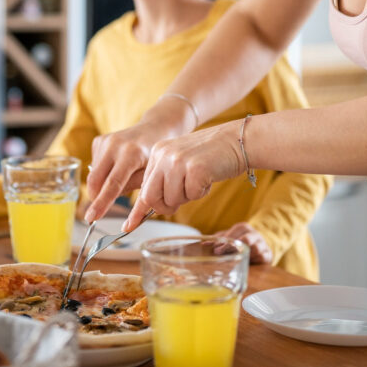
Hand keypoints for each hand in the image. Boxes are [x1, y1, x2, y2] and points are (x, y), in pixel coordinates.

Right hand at [83, 120, 167, 223]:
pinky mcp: (99, 140)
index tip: (91, 217)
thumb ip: (133, 187)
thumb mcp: (151, 173)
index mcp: (131, 154)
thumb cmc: (155, 154)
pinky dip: (102, 172)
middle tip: (99, 210)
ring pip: (93, 174)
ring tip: (121, 177)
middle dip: (95, 197)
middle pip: (96, 179)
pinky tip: (116, 166)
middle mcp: (115, 145)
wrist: (154, 129)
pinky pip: (94, 165)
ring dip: (102, 184)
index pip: (112, 184)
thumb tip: (110, 200)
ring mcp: (105, 141)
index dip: (101, 203)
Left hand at [123, 120, 242, 230]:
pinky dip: (201, 192)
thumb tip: (152, 206)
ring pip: (172, 200)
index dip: (137, 210)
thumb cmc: (211, 155)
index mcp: (158, 153)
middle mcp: (164, 155)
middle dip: (165, 206)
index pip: (143, 187)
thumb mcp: (181, 162)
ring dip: (187, 197)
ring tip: (199, 180)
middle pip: (151, 197)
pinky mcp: (195, 168)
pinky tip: (208, 178)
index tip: (128, 226)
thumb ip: (165, 178)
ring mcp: (178, 161)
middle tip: (182, 199)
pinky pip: (192, 195)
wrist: (238, 139)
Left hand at [213, 222, 272, 264]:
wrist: (261, 247)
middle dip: (232, 247)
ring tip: (233, 258)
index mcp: (244, 227)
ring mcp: (262, 244)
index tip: (215, 248)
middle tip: (220, 253)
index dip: (224, 240)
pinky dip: (252, 261)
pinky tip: (246, 262)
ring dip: (242, 255)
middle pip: (245, 239)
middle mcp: (254, 234)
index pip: (234, 231)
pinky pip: (260, 258)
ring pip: (253, 249)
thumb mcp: (229, 237)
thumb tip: (203, 243)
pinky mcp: (267, 255)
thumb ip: (217, 240)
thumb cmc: (240, 241)